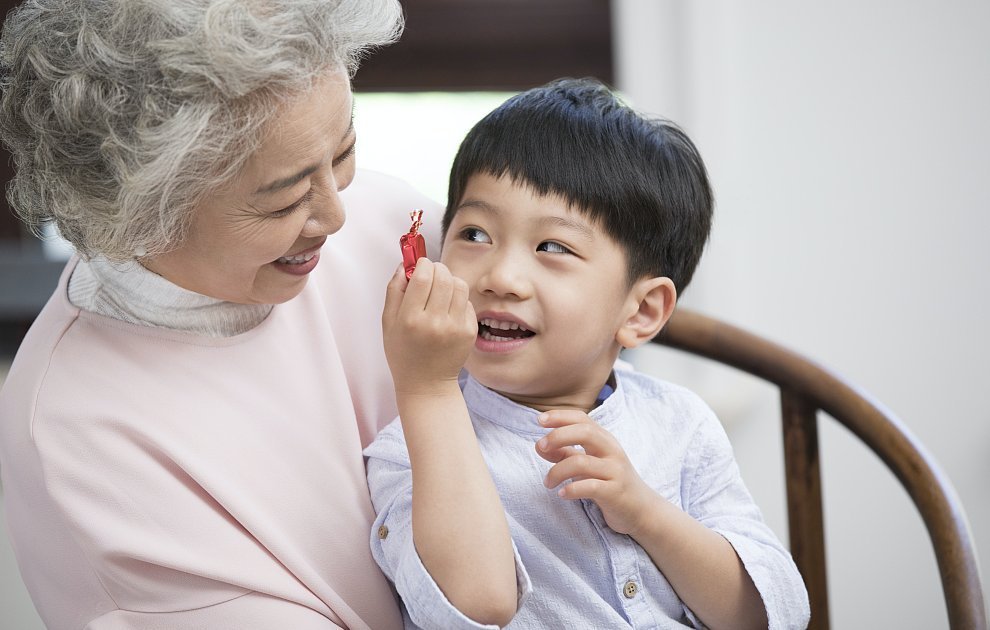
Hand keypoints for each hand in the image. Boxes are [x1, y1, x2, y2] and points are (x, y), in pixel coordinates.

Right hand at [382, 259, 476, 395]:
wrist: (426, 384)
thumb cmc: (403, 353)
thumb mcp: (388, 323)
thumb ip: (394, 290)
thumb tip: (405, 264)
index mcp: (410, 319)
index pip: (423, 276)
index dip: (422, 264)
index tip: (419, 265)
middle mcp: (435, 322)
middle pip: (444, 276)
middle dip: (436, 269)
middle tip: (431, 275)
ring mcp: (455, 327)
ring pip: (459, 285)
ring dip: (449, 281)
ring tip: (440, 291)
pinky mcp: (470, 332)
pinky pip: (467, 301)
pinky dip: (458, 299)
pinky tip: (448, 311)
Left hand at [536, 409, 660, 537]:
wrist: (641, 509)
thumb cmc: (610, 482)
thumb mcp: (588, 464)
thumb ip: (565, 453)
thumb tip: (539, 445)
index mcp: (604, 440)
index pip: (582, 419)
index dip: (561, 416)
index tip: (540, 420)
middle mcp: (611, 451)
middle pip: (585, 432)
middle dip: (558, 436)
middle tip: (540, 446)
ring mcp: (615, 471)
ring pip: (582, 462)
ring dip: (557, 471)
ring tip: (548, 483)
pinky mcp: (615, 492)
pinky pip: (591, 487)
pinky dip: (572, 489)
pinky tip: (562, 494)